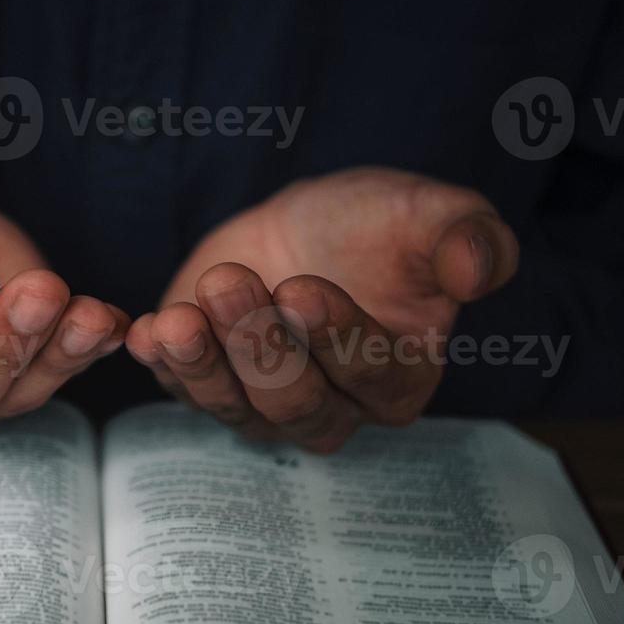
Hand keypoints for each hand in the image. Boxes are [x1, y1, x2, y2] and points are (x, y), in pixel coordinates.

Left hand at [126, 168, 518, 451]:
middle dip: (259, 347)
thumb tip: (481, 271)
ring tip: (177, 318)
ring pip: (234, 408)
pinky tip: (143, 333)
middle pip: (296, 403)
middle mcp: (334, 408)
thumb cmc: (378, 226)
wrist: (307, 223)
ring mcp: (263, 405)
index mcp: (399, 379)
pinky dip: (160, 365)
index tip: (300, 288)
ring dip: (202, 364)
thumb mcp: (430, 215)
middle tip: (229, 284)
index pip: (370, 374)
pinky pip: (182, 389)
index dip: (334, 337)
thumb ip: (467, 241)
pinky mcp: (208, 383)